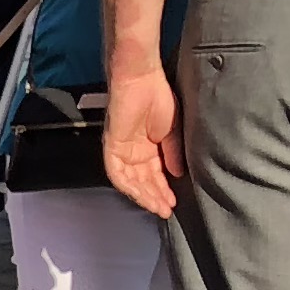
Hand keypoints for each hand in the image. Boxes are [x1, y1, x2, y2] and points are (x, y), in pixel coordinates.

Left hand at [103, 66, 182, 220]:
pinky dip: (129, 186)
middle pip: (142, 182)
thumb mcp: (172, 131)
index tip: (174, 203)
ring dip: (144, 195)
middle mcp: (132, 153)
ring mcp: (121, 151)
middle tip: (167, 210)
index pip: (154, 175)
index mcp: (147, 148)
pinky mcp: (111, 147)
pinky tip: (141, 196)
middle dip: (155, 197)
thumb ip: (173, 153)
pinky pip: (117, 173)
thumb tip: (178, 174)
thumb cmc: (158, 98)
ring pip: (130, 181)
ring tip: (159, 207)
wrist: (142, 80)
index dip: (164, 190)